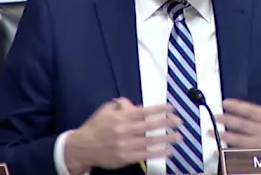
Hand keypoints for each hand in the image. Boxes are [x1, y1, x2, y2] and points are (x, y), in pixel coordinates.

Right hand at [64, 98, 180, 173]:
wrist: (81, 148)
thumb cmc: (95, 128)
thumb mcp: (105, 111)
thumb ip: (120, 105)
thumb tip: (131, 102)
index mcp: (121, 117)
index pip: (144, 111)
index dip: (159, 109)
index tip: (171, 108)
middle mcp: (124, 130)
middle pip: (150, 125)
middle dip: (167, 123)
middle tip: (179, 121)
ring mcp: (125, 145)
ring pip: (150, 141)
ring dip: (166, 138)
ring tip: (178, 136)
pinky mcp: (125, 157)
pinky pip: (145, 155)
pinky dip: (157, 153)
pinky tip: (168, 151)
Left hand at [218, 71, 260, 147]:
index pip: (250, 111)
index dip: (237, 107)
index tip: (225, 102)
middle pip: (242, 125)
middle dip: (228, 120)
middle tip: (214, 116)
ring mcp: (260, 143)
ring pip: (240, 139)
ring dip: (227, 135)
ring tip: (214, 131)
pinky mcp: (259, 153)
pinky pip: (243, 152)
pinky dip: (232, 151)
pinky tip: (222, 148)